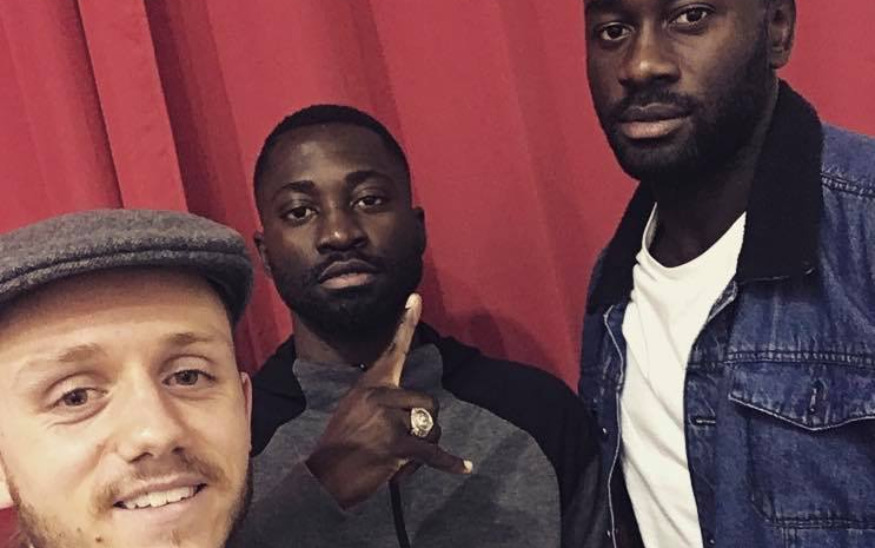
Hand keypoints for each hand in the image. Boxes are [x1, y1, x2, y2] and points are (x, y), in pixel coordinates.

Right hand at [306, 293, 472, 508]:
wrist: (323, 476)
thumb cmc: (341, 445)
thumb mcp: (355, 410)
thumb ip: (382, 401)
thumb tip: (417, 410)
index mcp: (371, 384)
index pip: (393, 349)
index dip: (406, 322)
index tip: (416, 297)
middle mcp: (380, 395)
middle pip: (428, 403)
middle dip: (424, 425)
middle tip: (401, 443)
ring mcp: (388, 419)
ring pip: (432, 429)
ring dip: (424, 448)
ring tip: (397, 458)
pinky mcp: (396, 445)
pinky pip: (432, 452)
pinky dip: (449, 463)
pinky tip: (465, 467)